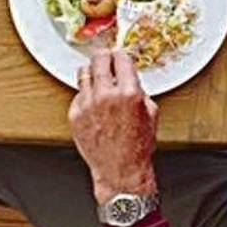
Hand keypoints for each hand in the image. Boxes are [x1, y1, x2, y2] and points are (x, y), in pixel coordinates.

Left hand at [69, 49, 157, 199]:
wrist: (120, 171)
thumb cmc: (137, 147)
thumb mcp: (150, 114)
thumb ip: (139, 90)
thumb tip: (129, 76)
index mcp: (129, 93)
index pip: (121, 58)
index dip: (120, 55)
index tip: (118, 55)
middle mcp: (106, 96)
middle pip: (99, 59)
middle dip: (104, 57)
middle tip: (105, 59)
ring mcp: (88, 104)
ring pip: (84, 73)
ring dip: (92, 72)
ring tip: (97, 78)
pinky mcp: (75, 114)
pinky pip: (78, 94)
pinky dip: (85, 94)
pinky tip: (93, 102)